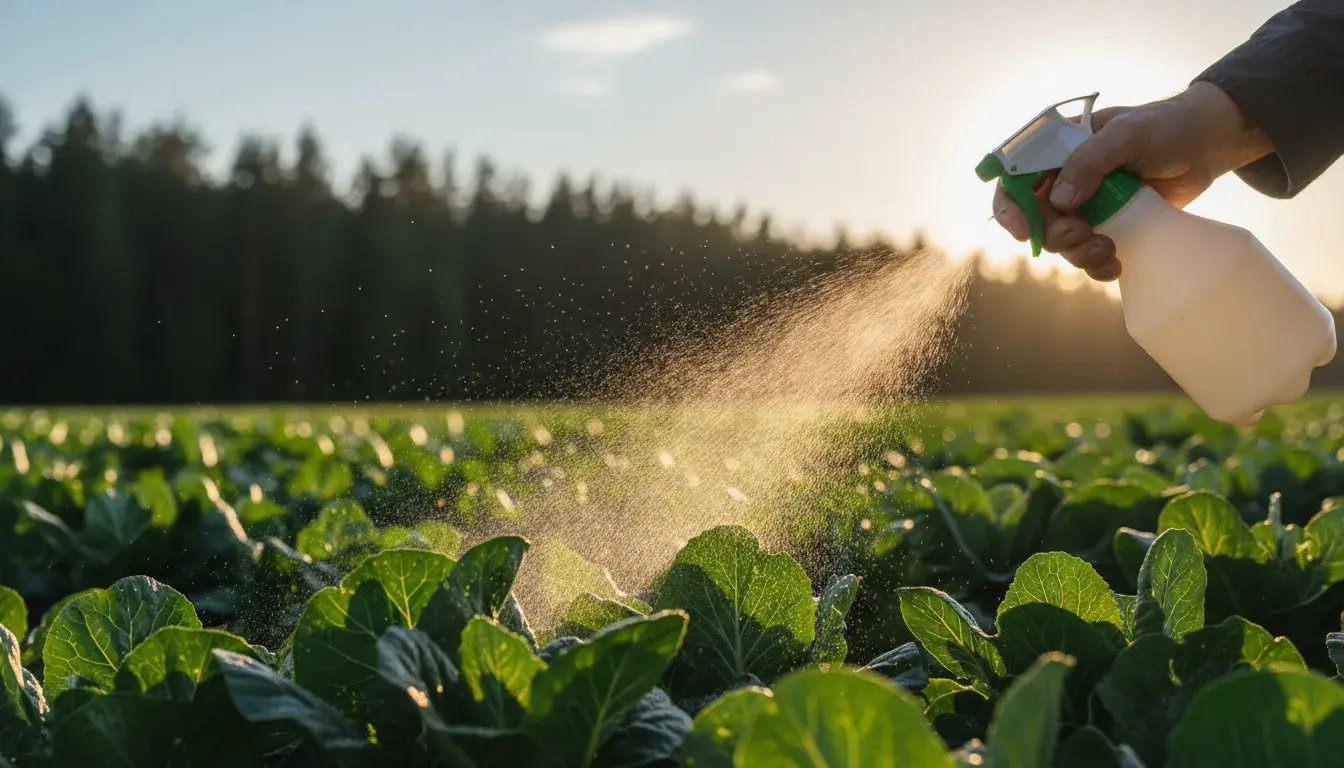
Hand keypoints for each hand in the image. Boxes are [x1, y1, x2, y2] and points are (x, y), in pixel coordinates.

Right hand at [991, 82, 1273, 280]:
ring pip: (1061, 241)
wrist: (1208, 144)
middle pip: (1035, 218)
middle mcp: (1065, 178)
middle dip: (1055, 235)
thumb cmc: (1167, 127)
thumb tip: (1060, 201)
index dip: (1011, 208)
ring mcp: (1087, 204)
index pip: (1014, 178)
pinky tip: (1116, 264)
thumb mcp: (1127, 135)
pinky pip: (1088, 253)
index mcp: (1057, 149)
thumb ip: (1090, 161)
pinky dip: (1097, 265)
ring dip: (1078, 253)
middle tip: (1084, 235)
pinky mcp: (1109, 224)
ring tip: (1109, 249)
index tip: (1026, 232)